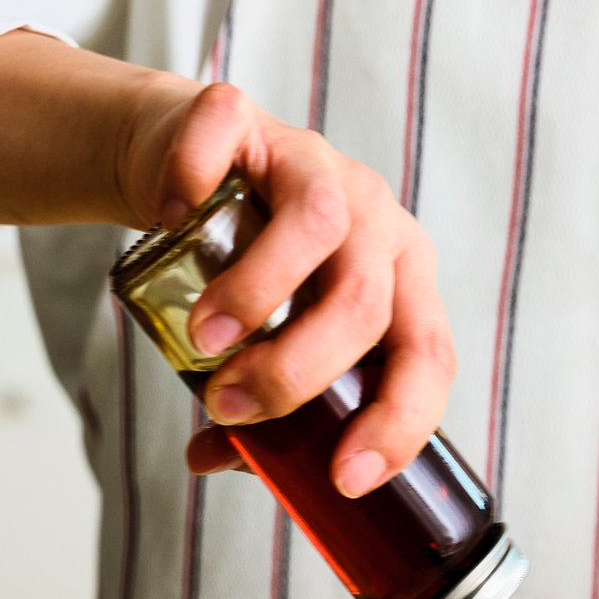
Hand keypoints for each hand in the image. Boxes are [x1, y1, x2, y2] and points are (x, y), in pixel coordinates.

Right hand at [117, 78, 454, 492]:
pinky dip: (194, 183)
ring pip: (317, 227)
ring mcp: (317, 163)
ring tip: (204, 340)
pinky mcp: (249, 120)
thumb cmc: (248, 272)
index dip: (398, 424)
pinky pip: (227, 139)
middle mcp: (376, 222)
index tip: (345, 478)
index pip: (428, 358)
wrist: (189, 174)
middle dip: (297, 372)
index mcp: (403, 285)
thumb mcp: (267, 346)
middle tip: (232, 406)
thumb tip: (212, 460)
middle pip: (365, 303)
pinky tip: (170, 221)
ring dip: (258, 295)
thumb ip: (258, 410)